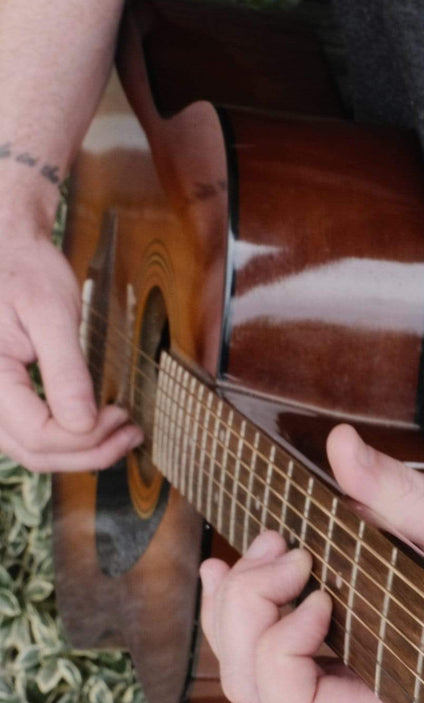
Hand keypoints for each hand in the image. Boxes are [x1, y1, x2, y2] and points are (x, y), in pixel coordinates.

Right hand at [0, 229, 141, 470]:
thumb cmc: (24, 271)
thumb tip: (84, 423)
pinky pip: (31, 435)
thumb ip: (65, 369)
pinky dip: (67, 440)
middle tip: (131, 432)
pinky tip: (100, 427)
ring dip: (80, 452)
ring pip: (32, 451)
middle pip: (34, 452)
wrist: (6, 251)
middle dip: (88, 451)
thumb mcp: (51, 313)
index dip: (86, 437)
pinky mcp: (4, 397)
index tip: (122, 415)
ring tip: (123, 434)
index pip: (38, 434)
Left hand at [199, 424, 423, 702]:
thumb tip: (340, 445)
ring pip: (260, 688)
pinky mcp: (358, 695)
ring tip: (262, 551)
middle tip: (281, 548)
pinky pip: (283, 674)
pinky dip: (255, 622)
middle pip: (260, 696)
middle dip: (247, 615)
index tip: (318, 583)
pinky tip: (248, 572)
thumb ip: (399, 494)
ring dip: (242, 615)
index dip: (280, 650)